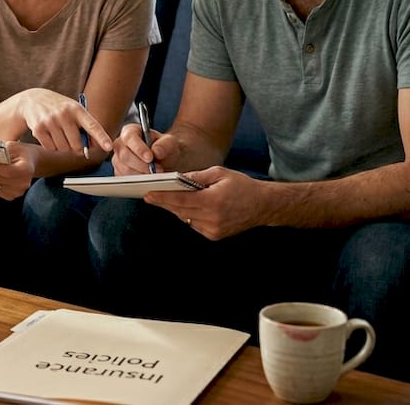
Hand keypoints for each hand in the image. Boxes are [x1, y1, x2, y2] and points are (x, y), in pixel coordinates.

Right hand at [17, 88, 112, 153]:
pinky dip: (51, 146)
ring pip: (63, 149)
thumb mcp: (74, 110)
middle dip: (76, 148)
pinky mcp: (38, 129)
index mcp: (77, 109)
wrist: (33, 99)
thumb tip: (94, 146)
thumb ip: (85, 126)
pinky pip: (50, 148)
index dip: (101, 137)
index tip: (109, 147)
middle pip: (76, 145)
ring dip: (62, 146)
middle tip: (72, 140)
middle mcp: (64, 114)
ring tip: (58, 134)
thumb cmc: (60, 108)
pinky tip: (49, 135)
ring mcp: (50, 121)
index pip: (92, 126)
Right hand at [112, 123, 169, 175]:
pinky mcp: (119, 172)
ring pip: (124, 169)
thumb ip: (165, 144)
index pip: (130, 138)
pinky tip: (148, 179)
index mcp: (130, 131)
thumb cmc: (164, 148)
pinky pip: (125, 179)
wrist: (165, 160)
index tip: (150, 158)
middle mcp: (121, 144)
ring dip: (141, 174)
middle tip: (157, 169)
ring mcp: (118, 159)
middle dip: (142, 165)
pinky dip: (137, 181)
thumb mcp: (170, 142)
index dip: (139, 149)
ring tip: (155, 174)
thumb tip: (156, 151)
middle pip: (125, 156)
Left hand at [142, 167, 259, 239]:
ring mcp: (213, 229)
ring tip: (164, 199)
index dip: (162, 198)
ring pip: (185, 218)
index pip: (181, 200)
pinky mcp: (214, 236)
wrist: (262, 205)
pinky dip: (188, 215)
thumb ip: (197, 176)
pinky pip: (194, 224)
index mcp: (213, 200)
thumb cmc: (241, 185)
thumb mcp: (219, 173)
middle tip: (150, 195)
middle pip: (180, 210)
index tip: (148, 194)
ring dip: (175, 209)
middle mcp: (212, 218)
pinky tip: (185, 207)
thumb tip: (177, 179)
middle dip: (164, 202)